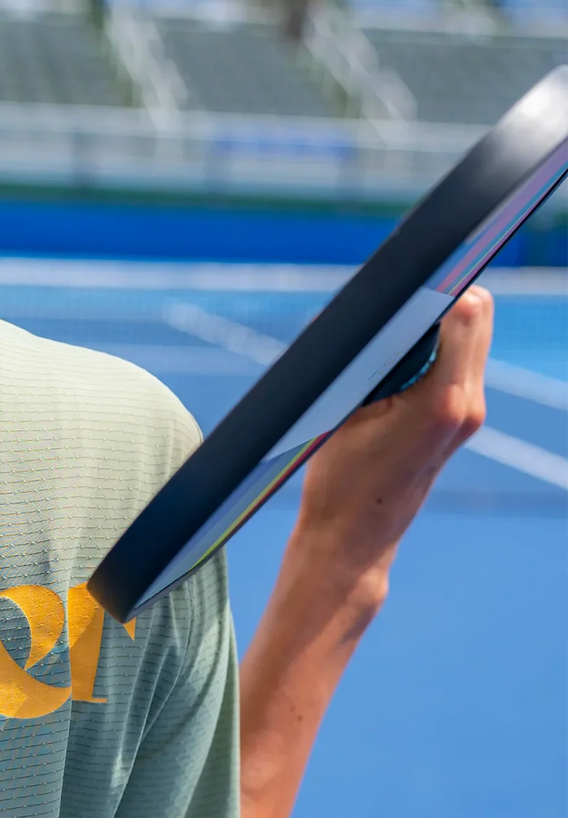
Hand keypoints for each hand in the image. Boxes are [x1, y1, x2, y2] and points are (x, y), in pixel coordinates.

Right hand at [295, 285, 492, 586]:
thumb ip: (372, 356)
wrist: (352, 537)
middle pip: (478, 314)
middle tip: (392, 306)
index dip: (435, 286)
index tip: (406, 280)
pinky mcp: (460, 420)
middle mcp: (467, 404)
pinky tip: (398, 362)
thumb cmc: (339, 481)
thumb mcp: (343, 408)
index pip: (465, 310)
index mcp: (441, 399)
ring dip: (438, 322)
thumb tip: (378, 308)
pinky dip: (436, 347)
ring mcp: (469, 414)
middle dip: (439, 298)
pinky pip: (460, 361)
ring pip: (473, 334)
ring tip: (391, 338)